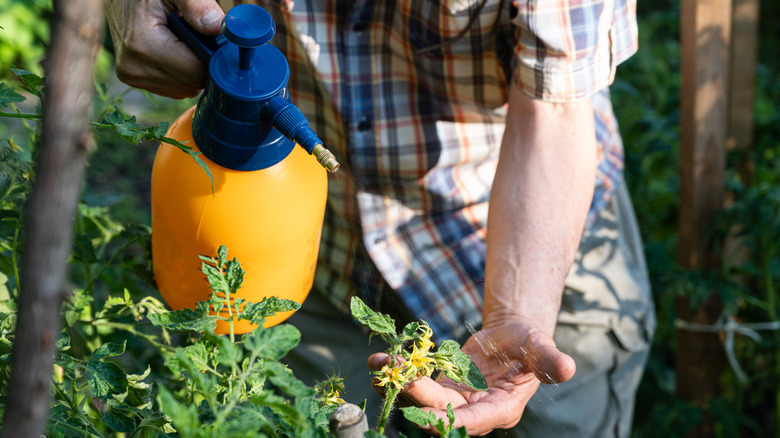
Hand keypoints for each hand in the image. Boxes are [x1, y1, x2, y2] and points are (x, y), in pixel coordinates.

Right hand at [105, 0, 224, 97]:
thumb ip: (196, 6)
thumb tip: (216, 28)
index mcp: (142, 43)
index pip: (196, 71)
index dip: (213, 58)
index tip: (216, 42)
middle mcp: (133, 65)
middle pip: (191, 83)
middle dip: (202, 63)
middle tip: (200, 39)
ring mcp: (131, 75)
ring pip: (184, 89)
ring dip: (192, 70)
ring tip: (184, 43)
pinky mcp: (133, 79)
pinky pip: (173, 88)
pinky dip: (181, 74)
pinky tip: (175, 52)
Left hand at [368, 320, 575, 435]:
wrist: (512, 337)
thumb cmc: (529, 343)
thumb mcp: (540, 348)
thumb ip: (549, 361)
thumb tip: (568, 367)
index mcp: (500, 408)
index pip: (474, 422)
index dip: (449, 420)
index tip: (424, 415)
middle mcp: (475, 411)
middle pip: (442, 411)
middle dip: (416, 398)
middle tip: (395, 379)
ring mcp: (455, 401)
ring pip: (423, 399)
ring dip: (400, 384)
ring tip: (379, 366)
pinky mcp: (441, 388)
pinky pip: (417, 384)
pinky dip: (398, 373)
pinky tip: (380, 361)